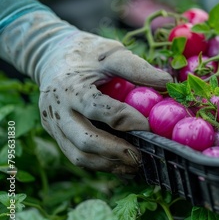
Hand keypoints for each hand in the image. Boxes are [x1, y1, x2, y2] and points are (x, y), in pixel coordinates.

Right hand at [2, 11, 171, 174]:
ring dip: (108, 165)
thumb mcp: (111, 53)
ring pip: (78, 155)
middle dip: (117, 151)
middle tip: (142, 157)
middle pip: (86, 140)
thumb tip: (167, 83)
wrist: (50, 53)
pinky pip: (76, 156)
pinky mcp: (56, 133)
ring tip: (134, 166)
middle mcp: (58, 109)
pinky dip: (99, 164)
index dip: (130, 121)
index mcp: (71, 88)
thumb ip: (137, 68)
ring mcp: (54, 124)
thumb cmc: (87, 52)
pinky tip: (121, 166)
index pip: (102, 110)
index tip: (151, 127)